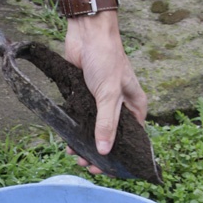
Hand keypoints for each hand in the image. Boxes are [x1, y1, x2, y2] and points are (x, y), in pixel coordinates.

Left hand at [62, 0, 147, 173]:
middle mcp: (120, 106)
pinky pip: (80, 121)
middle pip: (111, 138)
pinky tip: (67, 142)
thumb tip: (105, 151)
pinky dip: (74, 132)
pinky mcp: (84, 98)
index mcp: (135, 106)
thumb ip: (106, 123)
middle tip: (86, 164)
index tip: (106, 169)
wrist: (87, 34)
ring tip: (74, 155)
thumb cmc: (106, 58)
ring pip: (94, 131)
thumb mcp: (108, 94)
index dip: (121, 156)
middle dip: (99, 153)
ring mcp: (101, 103)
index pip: (133, 139)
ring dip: (84, 145)